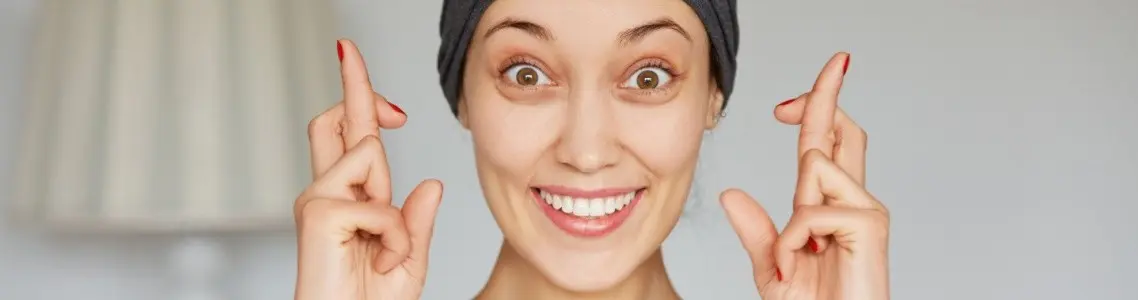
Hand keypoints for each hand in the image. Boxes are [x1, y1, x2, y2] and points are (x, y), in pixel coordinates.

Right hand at [294, 39, 442, 299]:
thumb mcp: (408, 259)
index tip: (358, 63)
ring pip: (367, 153)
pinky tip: (382, 259)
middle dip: (353, 84)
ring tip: (389, 248)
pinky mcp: (318, 214)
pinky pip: (377, 202)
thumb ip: (416, 221)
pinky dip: (394, 235)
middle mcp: (328, 193)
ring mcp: (318, 201)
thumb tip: (430, 182)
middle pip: (335, 121)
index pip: (351, 137)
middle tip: (349, 51)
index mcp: (350, 199)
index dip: (358, 96)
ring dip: (395, 207)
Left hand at [720, 53, 889, 299]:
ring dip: (790, 214)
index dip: (818, 107)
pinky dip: (793, 242)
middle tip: (836, 60)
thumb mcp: (773, 268)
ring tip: (795, 258)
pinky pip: (813, 209)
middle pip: (842, 130)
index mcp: (825, 205)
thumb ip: (757, 231)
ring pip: (816, 165)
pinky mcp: (871, 226)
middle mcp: (850, 200)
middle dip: (829, 92)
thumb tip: (731, 194)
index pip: (825, 144)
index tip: (798, 92)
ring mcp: (864, 211)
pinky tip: (799, 267)